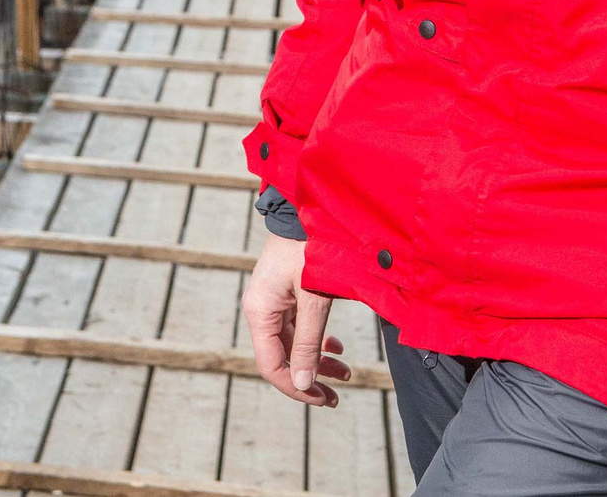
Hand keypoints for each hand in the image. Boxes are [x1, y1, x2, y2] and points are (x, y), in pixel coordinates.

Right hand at [242, 233, 348, 406]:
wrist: (307, 207)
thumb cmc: (311, 248)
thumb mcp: (314, 297)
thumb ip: (309, 342)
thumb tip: (305, 384)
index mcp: (260, 311)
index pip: (271, 365)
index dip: (296, 387)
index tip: (322, 399)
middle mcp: (262, 309)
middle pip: (282, 357)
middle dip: (310, 378)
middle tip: (336, 398)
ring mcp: (274, 301)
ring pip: (293, 343)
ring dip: (318, 360)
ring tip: (346, 375)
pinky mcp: (287, 293)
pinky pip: (298, 327)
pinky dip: (317, 340)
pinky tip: (336, 348)